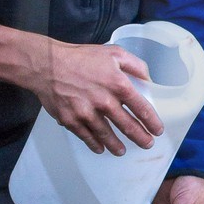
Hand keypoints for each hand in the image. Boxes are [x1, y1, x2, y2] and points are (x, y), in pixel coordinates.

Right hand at [33, 40, 162, 155]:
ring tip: (122, 151)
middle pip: (128, 126)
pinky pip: (86, 136)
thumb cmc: (80, 57)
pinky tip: (100, 148)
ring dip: (117, 145)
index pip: (141, 108)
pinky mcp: (71, 120)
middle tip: (147, 144)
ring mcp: (87, 113)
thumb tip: (149, 79)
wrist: (47, 64)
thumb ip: (135, 65)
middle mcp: (104, 101)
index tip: (157, 130)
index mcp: (118, 84)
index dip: (152, 121)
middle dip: (140, 137)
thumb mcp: (114, 52)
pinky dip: (94, 144)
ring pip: (107, 135)